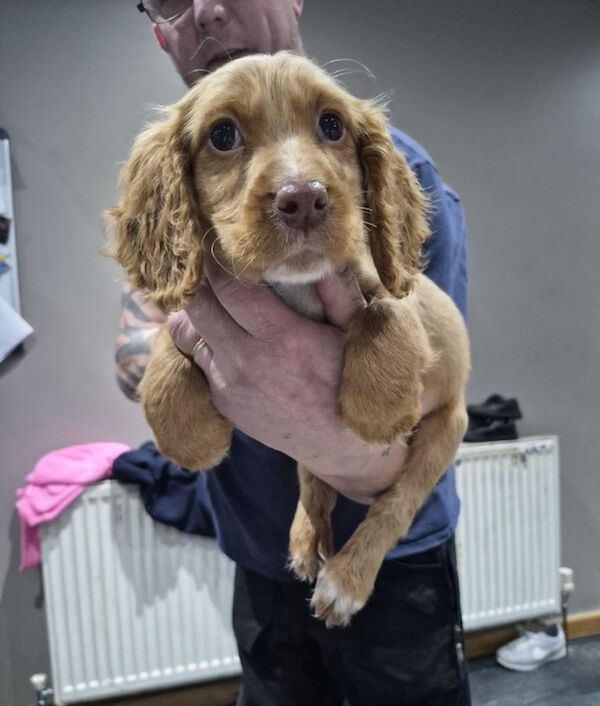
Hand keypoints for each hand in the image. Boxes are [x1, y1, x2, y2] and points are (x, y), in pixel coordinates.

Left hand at [168, 255, 407, 501]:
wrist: (343, 447)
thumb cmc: (353, 383)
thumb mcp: (356, 334)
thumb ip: (337, 290)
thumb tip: (319, 250)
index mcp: (281, 338)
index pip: (227, 286)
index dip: (215, 258)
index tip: (216, 240)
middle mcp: (247, 362)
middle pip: (195, 306)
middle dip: (195, 280)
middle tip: (204, 263)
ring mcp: (230, 386)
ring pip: (188, 334)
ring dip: (196, 313)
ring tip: (213, 301)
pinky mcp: (223, 404)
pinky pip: (199, 362)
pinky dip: (206, 344)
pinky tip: (227, 338)